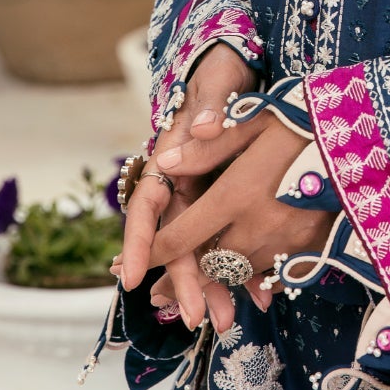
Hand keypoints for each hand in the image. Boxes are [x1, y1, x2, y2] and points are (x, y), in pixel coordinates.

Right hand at [118, 40, 256, 328]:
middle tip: (196, 317)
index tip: (129, 276)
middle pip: (176, 237)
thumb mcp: (217, 81)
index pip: (147, 204)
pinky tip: (259, 293)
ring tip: (226, 321)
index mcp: (170, 158)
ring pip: (203, 246)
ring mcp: (205, 193)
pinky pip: (231, 238)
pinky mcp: (230, 199)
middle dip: (184, 280)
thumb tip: (199, 127)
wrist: (241, 68)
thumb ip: (211, 105)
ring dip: (213, 283)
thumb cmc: (222, 73)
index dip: (137, 241)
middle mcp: (183, 181)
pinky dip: (244, 265)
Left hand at [140, 109, 334, 331]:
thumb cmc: (308, 119)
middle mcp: (259, 226)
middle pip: (210, 266)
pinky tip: (250, 285)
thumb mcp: (255, 120)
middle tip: (159, 297)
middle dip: (183, 280)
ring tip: (199, 293)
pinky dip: (258, 279)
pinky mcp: (315, 248)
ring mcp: (289, 242)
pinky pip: (277, 274)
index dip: (155, 252)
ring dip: (220, 282)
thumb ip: (208, 148)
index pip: (184, 234)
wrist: (371, 135)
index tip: (136, 265)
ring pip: (242, 273)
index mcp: (237, 193)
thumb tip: (165, 163)